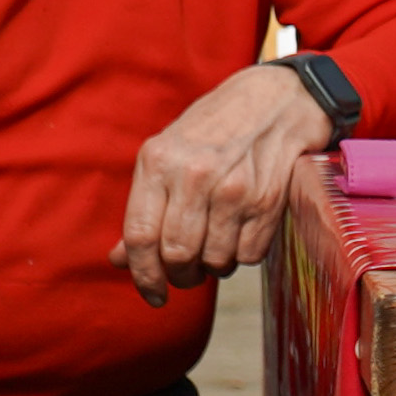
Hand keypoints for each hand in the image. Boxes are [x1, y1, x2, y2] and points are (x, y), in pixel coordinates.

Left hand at [123, 61, 340, 304]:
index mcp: (159, 161)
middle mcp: (194, 175)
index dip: (142, 274)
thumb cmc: (214, 130)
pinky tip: (241, 232)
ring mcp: (234, 189)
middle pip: (178, 255)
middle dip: (181, 276)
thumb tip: (120, 259)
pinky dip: (242, 256)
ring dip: (214, 266)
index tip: (151, 294)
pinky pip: (249, 256)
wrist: (275, 100)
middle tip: (186, 275)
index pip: (141, 235)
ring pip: (215, 260)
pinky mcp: (267, 202)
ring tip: (216, 246)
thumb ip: (144, 207)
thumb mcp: (168, 154)